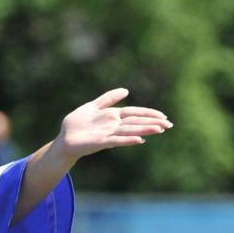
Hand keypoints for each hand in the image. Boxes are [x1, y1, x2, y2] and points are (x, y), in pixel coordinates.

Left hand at [52, 88, 170, 162]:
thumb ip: (108, 99)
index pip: (135, 113)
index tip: (163, 116)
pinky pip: (117, 140)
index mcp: (113, 116)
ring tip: (159, 130)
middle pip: (136, 122)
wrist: (64, 139)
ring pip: (130, 131)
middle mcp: (113, 126)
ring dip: (144, 130)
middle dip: (152, 123)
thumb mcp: (92, 106)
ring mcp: (108, 134)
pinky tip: (139, 140)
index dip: (148, 114)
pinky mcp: (101, 142)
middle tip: (169, 125)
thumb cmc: (77, 124)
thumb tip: (126, 90)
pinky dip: (128, 140)